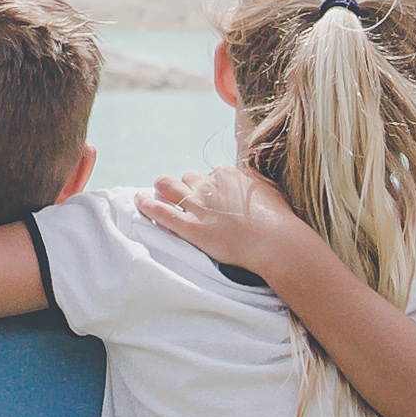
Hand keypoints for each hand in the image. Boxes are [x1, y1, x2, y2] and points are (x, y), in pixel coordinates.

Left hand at [138, 164, 306, 270]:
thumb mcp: (268, 189)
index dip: (209, 186)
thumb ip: (253, 180)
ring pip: (168, 186)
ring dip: (161, 189)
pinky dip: (146, 205)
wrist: (275, 242)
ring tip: (155, 192)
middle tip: (185, 197)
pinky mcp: (190, 227)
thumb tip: (248, 177)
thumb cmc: (278, 220)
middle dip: (185, 186)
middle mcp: (209, 185)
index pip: (210, 174)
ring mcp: (198, 206)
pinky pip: (161, 212)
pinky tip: (138, 201)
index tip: (213, 197)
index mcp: (228, 174)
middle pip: (188, 178)